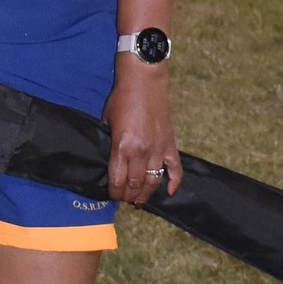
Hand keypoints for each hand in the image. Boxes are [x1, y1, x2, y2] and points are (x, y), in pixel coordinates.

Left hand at [103, 62, 181, 205]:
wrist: (144, 81)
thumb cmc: (122, 98)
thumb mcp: (107, 120)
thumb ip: (108, 142)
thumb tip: (107, 159)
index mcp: (122, 147)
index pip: (118, 180)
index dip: (114, 192)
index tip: (112, 196)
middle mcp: (141, 152)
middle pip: (135, 184)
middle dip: (128, 196)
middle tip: (125, 200)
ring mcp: (158, 149)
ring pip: (153, 181)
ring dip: (146, 194)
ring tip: (140, 202)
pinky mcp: (170, 144)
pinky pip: (175, 169)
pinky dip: (174, 183)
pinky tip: (170, 192)